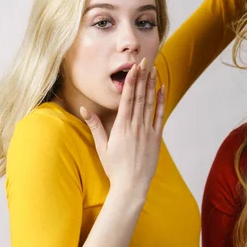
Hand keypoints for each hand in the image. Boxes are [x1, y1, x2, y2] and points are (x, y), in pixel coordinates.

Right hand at [80, 58, 164, 197]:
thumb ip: (95, 126)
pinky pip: (160, 115)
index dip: (130, 82)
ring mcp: (147, 131)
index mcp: (121, 127)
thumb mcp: (101, 146)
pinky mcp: (156, 137)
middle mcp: (135, 126)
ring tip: (152, 69)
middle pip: (139, 97)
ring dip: (151, 85)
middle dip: (141, 78)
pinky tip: (162, 88)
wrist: (131, 185)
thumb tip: (84, 109)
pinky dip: (161, 101)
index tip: (133, 68)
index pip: (126, 99)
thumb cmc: (114, 167)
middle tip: (143, 61)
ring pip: (150, 103)